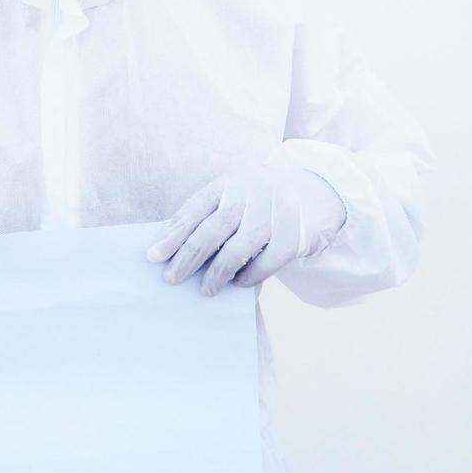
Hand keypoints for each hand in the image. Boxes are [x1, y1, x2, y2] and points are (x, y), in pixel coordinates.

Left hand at [146, 161, 346, 295]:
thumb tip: (170, 244)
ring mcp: (273, 213)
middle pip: (212, 229)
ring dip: (218, 272)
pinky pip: (267, 261)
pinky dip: (249, 276)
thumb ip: (210, 213)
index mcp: (228, 183)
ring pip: (238, 247)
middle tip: (171, 278)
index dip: (172, 233)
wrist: (319, 190)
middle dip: (188, 256)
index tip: (153, 256)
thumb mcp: (236, 193)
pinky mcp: (294, 234)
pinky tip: (238, 284)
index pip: (194, 209)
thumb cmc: (263, 198)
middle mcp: (249, 194)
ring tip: (205, 289)